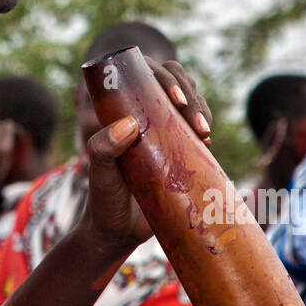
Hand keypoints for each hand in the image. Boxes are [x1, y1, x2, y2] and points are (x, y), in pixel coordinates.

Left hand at [80, 59, 212, 255]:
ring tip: (203, 133)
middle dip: (190, 93)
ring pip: (191, 101)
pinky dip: (206, 127)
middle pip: (174, 81)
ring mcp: (165, 129)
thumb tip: (129, 124)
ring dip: (202, 109)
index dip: (163, 75)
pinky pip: (198, 126)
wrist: (119, 231)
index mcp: (122, 109)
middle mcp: (145, 113)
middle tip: (194, 121)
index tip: (175, 98)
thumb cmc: (103, 199)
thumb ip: (103, 149)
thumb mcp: (98, 173)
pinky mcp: (181, 148)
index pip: (145, 73)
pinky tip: (206, 142)